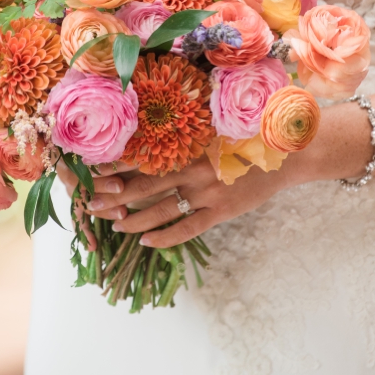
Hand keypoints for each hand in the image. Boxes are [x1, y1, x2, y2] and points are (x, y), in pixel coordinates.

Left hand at [84, 156, 292, 248]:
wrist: (285, 155)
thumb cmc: (242, 139)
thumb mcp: (210, 131)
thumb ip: (182, 138)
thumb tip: (146, 140)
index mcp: (186, 145)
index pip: (141, 156)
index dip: (114, 166)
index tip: (89, 172)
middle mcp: (192, 168)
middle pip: (143, 185)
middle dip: (114, 197)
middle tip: (90, 204)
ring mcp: (206, 192)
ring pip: (160, 210)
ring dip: (134, 220)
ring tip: (114, 226)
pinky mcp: (221, 211)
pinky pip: (187, 228)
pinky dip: (165, 237)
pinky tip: (146, 242)